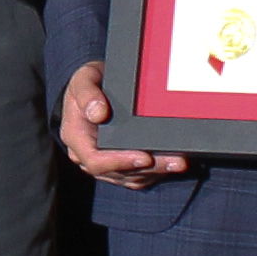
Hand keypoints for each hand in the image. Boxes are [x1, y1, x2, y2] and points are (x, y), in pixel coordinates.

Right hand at [57, 58, 182, 185]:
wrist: (94, 89)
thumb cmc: (89, 84)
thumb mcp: (83, 79)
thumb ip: (87, 93)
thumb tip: (98, 113)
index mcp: (76, 137)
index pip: (95, 160)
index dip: (120, 162)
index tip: (144, 157)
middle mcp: (88, 156)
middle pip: (118, 172)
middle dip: (149, 168)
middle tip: (176, 161)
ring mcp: (104, 163)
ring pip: (132, 177)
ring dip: (158, 171)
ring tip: (180, 162)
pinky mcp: (119, 166)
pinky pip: (138, 176)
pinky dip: (156, 171)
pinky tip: (173, 163)